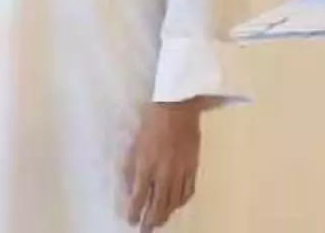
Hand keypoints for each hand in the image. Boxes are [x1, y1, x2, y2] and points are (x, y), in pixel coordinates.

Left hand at [123, 100, 208, 230]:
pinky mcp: (193, 166)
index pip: (140, 196)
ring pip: (174, 201)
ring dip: (166, 214)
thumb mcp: (135, 142)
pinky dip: (181, 202)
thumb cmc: (151, 119)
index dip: (135, 211)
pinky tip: (177, 205)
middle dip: (151, 220)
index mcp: (146, 164)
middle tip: (146, 230)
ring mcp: (181, 170)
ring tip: (160, 221)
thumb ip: (132, 166)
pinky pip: (188, 190)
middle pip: (158, 204)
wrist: (178, 105)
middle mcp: (164, 172)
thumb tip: (132, 187)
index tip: (131, 220)